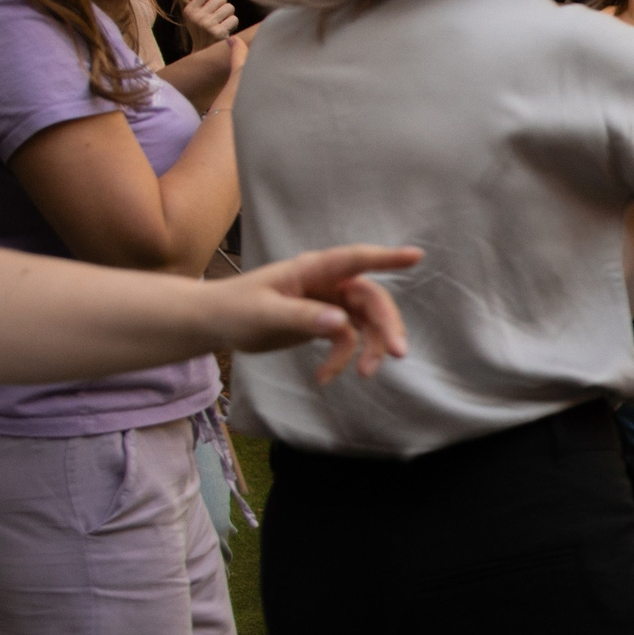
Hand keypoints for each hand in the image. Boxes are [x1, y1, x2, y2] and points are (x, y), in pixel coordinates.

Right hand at [178, 0, 237, 48]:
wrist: (204, 54)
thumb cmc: (201, 30)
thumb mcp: (195, 14)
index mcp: (190, 9)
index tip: (212, 6)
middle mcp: (197, 16)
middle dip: (223, 6)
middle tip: (218, 17)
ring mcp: (207, 25)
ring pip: (229, 7)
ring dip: (229, 15)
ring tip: (222, 23)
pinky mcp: (219, 33)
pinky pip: (234, 19)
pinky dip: (233, 24)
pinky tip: (226, 31)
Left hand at [209, 245, 424, 382]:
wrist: (216, 323)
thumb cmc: (235, 309)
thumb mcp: (265, 314)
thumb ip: (303, 317)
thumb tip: (341, 323)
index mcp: (313, 270)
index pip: (356, 260)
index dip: (388, 258)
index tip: (417, 256)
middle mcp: (327, 283)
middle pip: (371, 299)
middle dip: (387, 326)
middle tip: (398, 354)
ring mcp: (328, 302)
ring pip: (366, 322)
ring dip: (370, 348)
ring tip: (365, 375)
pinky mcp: (324, 322)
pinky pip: (348, 340)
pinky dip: (342, 360)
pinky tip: (324, 377)